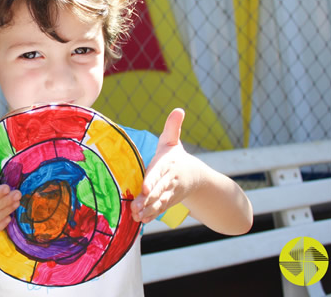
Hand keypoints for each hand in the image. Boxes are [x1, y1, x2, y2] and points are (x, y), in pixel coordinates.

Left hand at [131, 108, 201, 222]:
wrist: (196, 178)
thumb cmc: (177, 157)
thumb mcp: (173, 142)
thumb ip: (173, 128)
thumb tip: (179, 110)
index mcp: (168, 164)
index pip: (159, 173)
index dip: (152, 181)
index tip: (144, 188)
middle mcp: (170, 180)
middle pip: (158, 191)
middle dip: (147, 199)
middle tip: (135, 206)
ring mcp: (170, 193)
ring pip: (159, 202)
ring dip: (148, 210)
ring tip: (136, 215)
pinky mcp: (169, 202)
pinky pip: (160, 209)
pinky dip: (152, 215)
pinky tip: (142, 220)